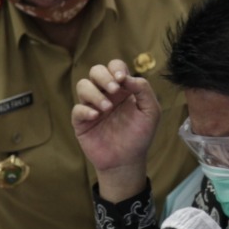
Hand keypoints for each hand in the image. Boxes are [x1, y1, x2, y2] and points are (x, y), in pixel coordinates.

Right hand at [72, 59, 160, 196]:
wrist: (127, 160)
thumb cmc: (140, 135)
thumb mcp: (151, 112)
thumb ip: (144, 90)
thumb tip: (127, 77)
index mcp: (122, 89)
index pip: (114, 67)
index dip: (116, 68)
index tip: (122, 79)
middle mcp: (105, 94)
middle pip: (96, 71)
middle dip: (103, 77)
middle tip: (113, 90)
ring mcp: (92, 106)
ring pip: (82, 85)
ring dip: (94, 93)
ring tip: (107, 108)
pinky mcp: (82, 122)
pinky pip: (77, 109)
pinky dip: (85, 110)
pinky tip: (96, 116)